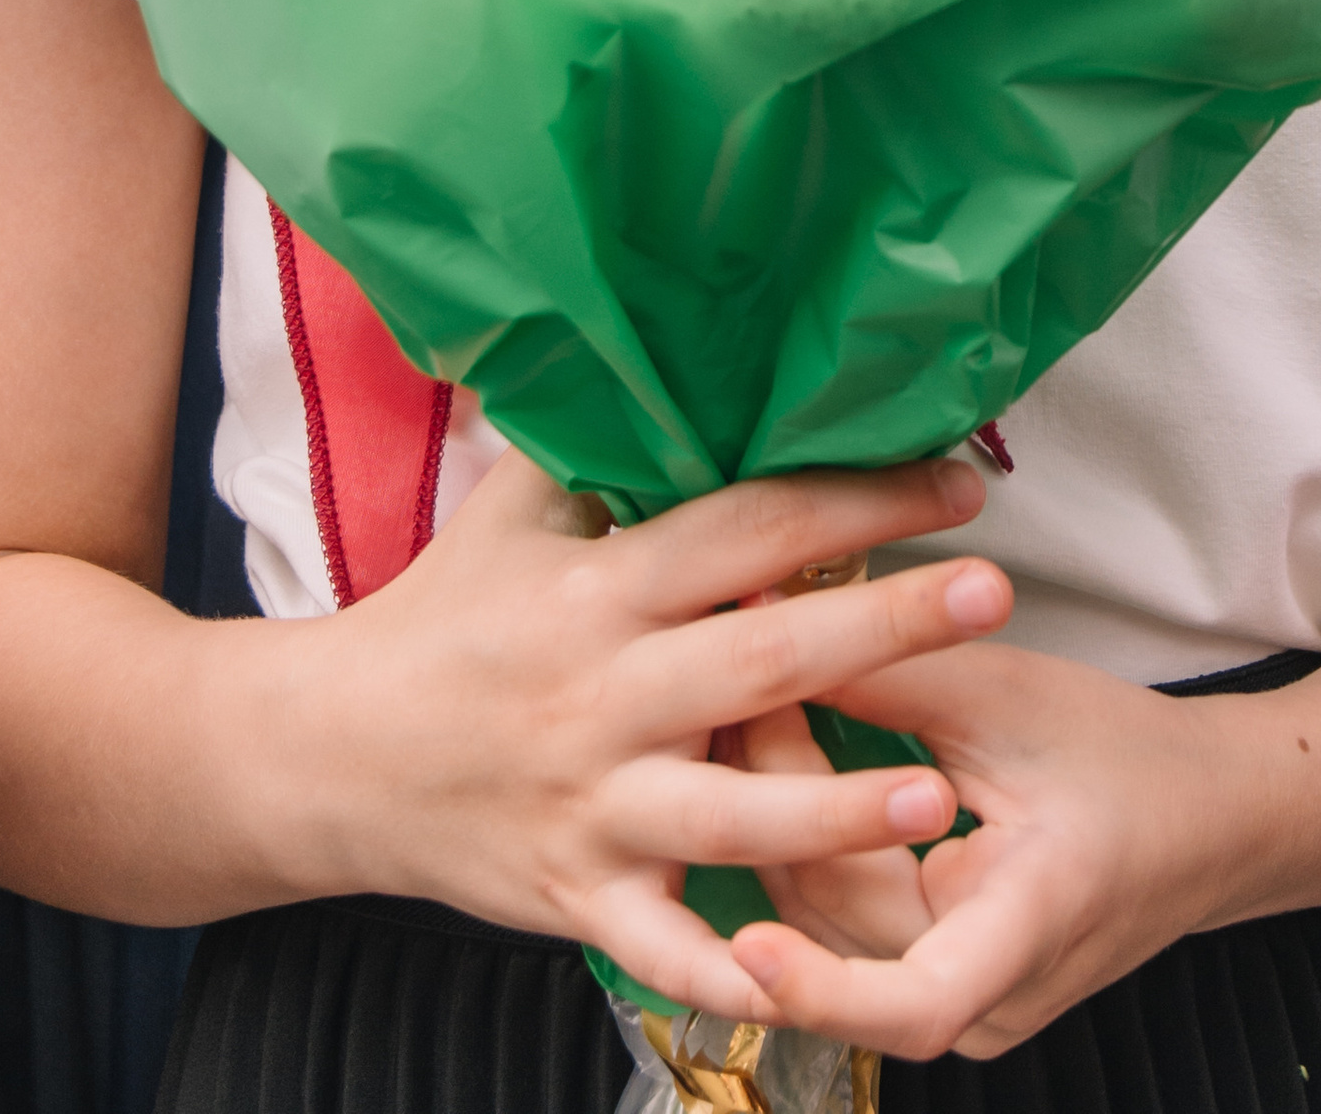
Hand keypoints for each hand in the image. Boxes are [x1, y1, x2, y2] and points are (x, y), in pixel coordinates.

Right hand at [280, 449, 1013, 1015]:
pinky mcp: (577, 894)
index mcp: (598, 588)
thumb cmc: (439, 618)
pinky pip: (663, 944)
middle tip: (993, 593)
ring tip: (938, 794)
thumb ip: (599, 446)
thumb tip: (679, 348)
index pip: (743, 528)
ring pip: (730, 814)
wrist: (327, 756)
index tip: (954, 479)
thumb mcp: (509, 512)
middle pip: (761, 658)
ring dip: (837, 808)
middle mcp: (602, 694)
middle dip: (884, 627)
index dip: (851, 497)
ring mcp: (592, 804)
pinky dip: (729, 968)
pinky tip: (808, 972)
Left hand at [728, 637, 1265, 1060]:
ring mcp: (970, 1006)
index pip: (915, 1007)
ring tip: (750, 715)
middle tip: (737, 692)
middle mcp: (993, 999)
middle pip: (844, 927)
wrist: (1212, 817)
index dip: (820, 992)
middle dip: (773, 809)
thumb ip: (889, 678)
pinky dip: (815, 852)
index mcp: (1027, 932)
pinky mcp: (948, 988)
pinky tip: (786, 773)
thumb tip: (768, 637)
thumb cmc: (1125, 756)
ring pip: (833, 928)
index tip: (744, 947)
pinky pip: (853, 930)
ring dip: (781, 826)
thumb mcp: (1008, 698)